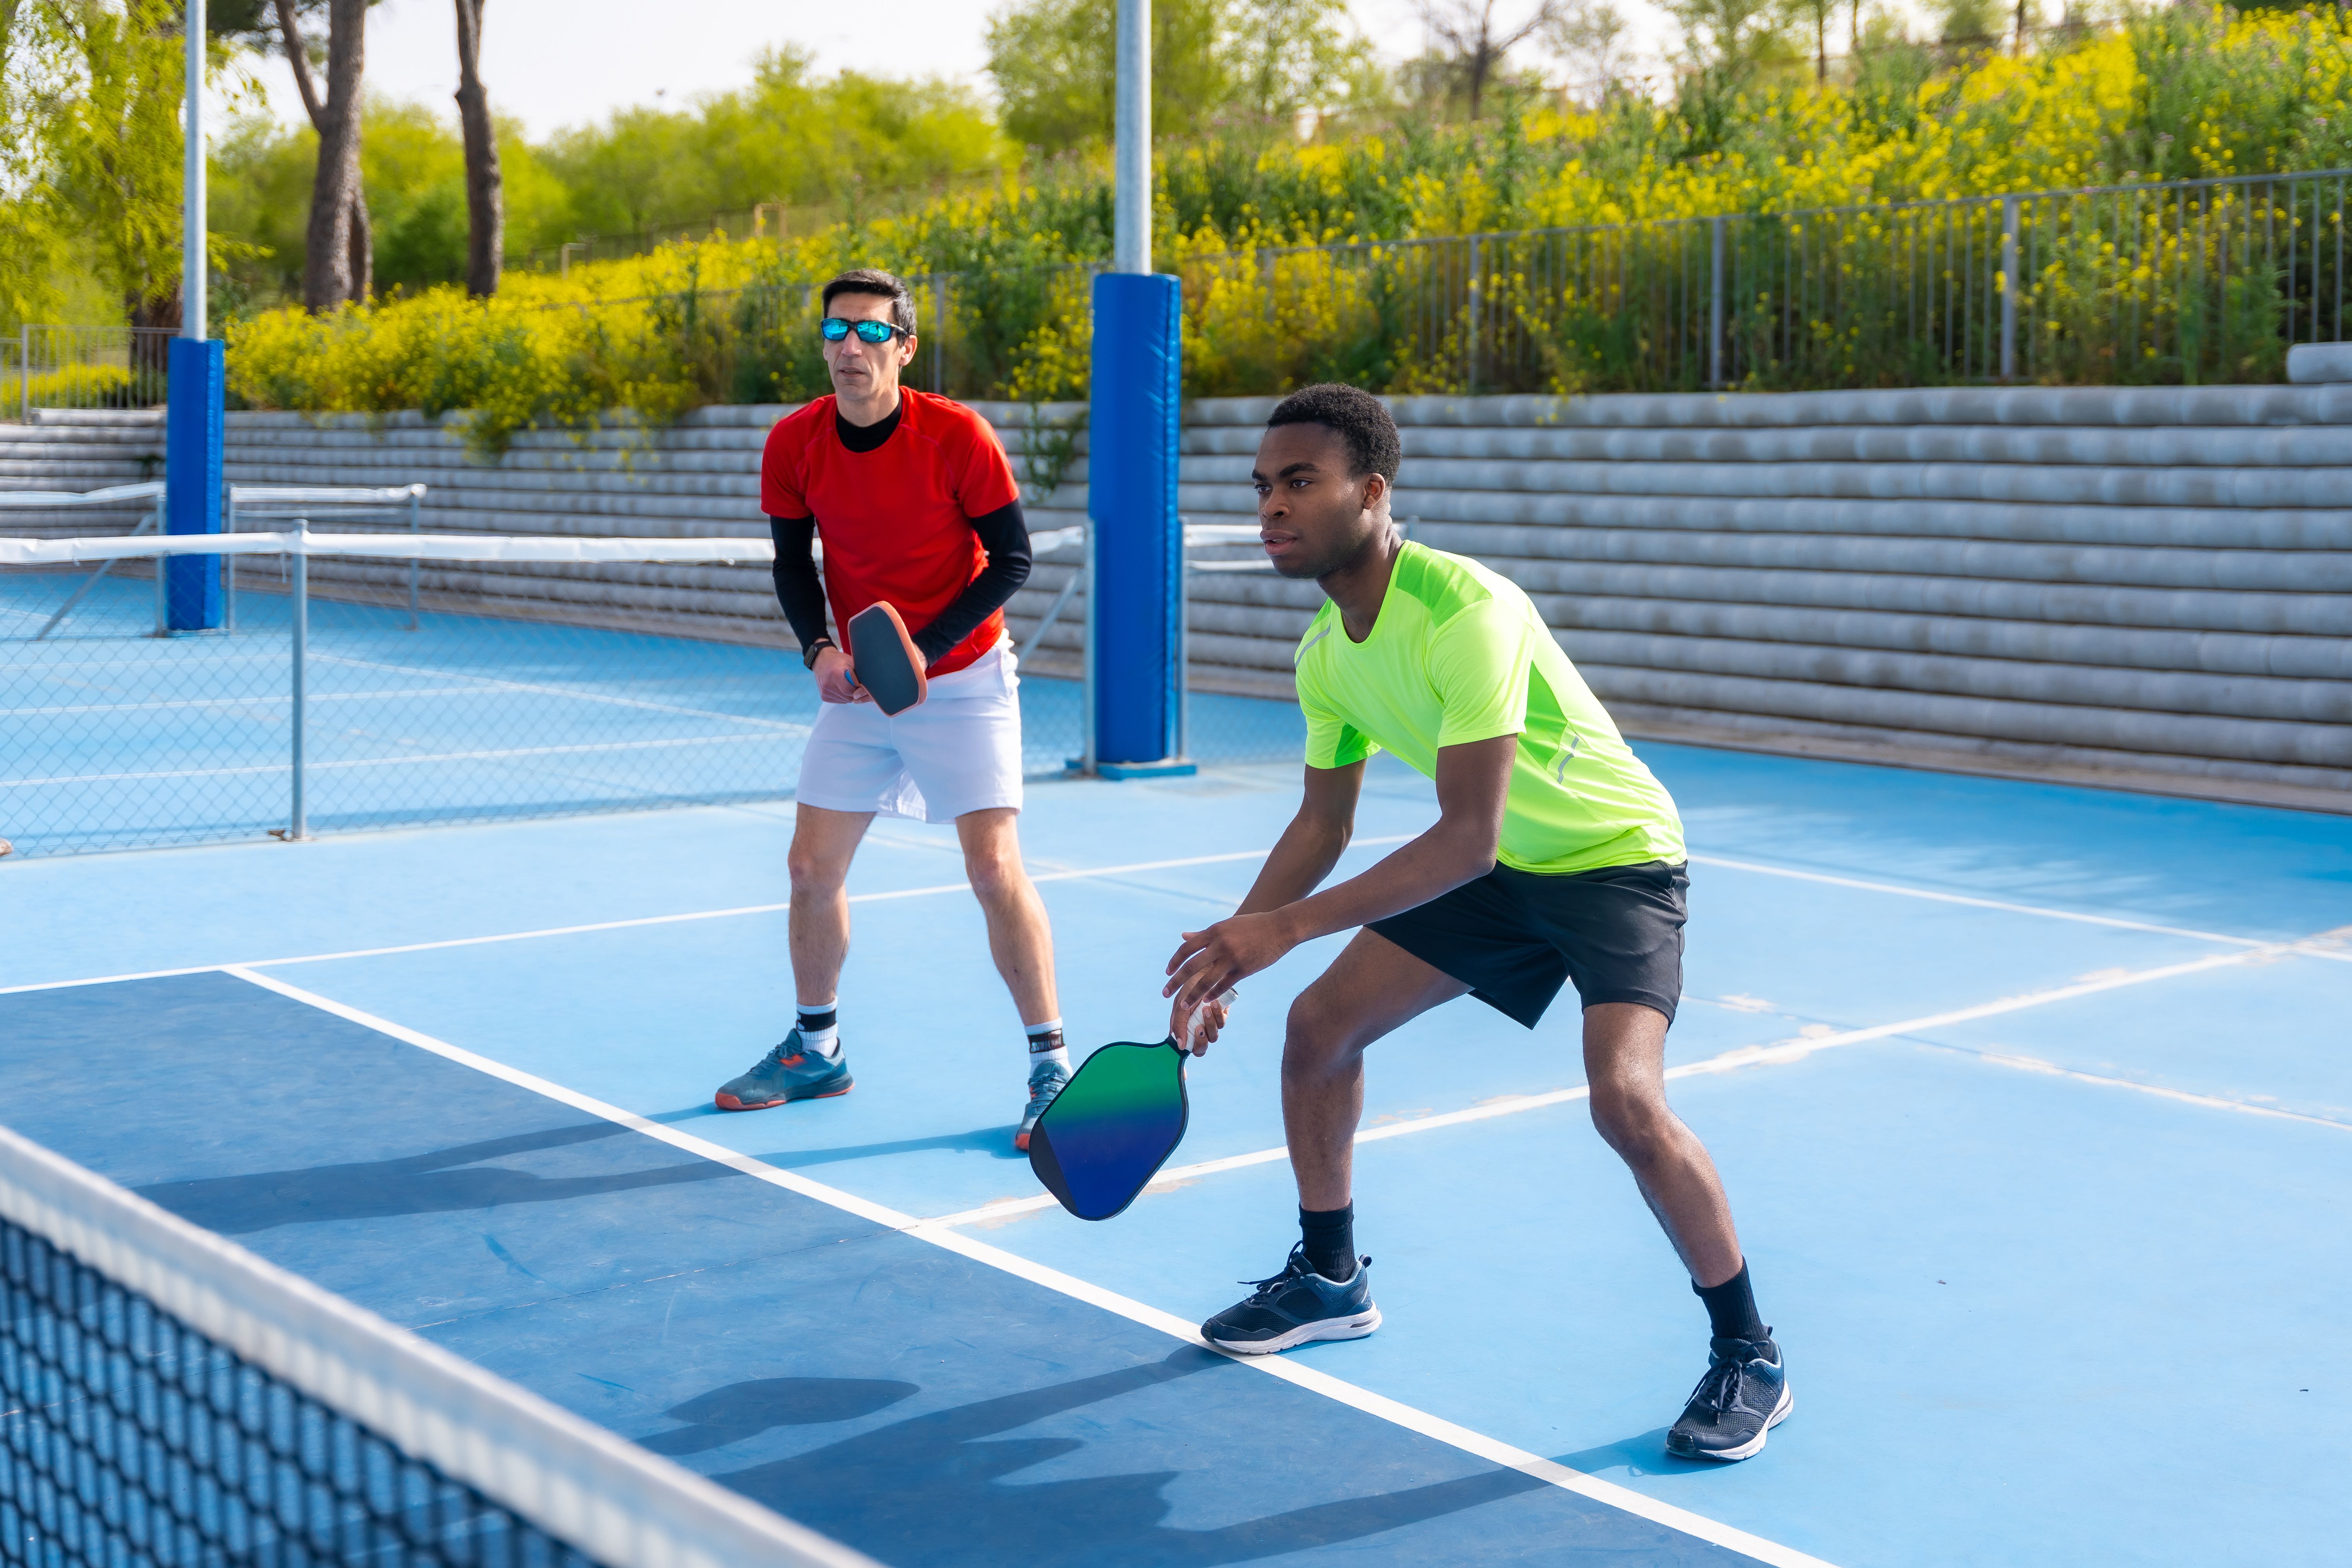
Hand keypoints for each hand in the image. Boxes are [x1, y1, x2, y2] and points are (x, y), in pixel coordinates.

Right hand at [813, 645, 868, 703]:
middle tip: (856, 684)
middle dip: (855, 693)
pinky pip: (839, 700)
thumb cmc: (837, 660)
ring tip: (848, 684)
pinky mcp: (824, 696)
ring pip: (844, 700)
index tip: (861, 686)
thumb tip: (867, 685)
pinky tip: (842, 687)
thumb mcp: (850, 662)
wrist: (821, 660)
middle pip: (848, 697)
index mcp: (834, 675)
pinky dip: (843, 696)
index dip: (858, 690)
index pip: (850, 691)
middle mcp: (828, 684)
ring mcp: (825, 691)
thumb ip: (857, 674)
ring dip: (849, 695)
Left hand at [1163, 911, 1296, 1019]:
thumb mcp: (1226, 926)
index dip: (1175, 962)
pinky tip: (1207, 1001)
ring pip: (1206, 981)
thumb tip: (1183, 936)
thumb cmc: (1252, 926)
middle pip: (1191, 966)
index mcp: (1214, 932)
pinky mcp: (1244, 969)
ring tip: (1184, 1006)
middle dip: (1175, 982)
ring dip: (1193, 995)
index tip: (1167, 973)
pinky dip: (1214, 994)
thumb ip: (1204, 934)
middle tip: (1165, 993)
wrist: (1280, 927)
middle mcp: (1220, 944)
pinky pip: (1224, 985)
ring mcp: (1232, 958)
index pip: (1187, 948)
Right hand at [1170, 990, 1234, 1055]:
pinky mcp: (1221, 1016)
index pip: (1189, 1048)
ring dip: (1209, 1024)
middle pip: (1202, 1048)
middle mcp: (1198, 1028)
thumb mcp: (1181, 1005)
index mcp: (1185, 1028)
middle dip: (1201, 1040)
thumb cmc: (1189, 987)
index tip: (1190, 1037)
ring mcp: (1210, 1023)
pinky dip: (1218, 1015)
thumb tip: (1181, 1046)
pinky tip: (1214, 1004)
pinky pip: (1221, 1023)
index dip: (1191, 1047)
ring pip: (1213, 1036)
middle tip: (1199, 1028)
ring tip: (1205, 1009)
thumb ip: (1179, 1025)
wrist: (1206, 970)